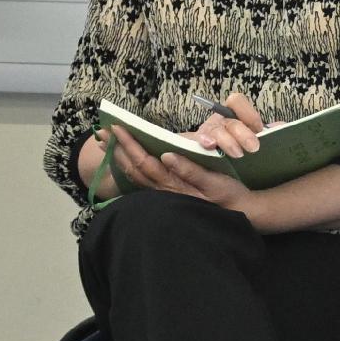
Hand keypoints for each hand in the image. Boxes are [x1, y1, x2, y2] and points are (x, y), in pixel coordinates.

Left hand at [104, 127, 250, 211]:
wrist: (238, 213)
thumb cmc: (228, 195)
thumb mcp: (215, 181)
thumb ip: (190, 170)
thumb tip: (167, 155)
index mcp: (173, 184)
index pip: (145, 161)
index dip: (130, 144)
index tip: (117, 127)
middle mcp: (163, 191)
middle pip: (133, 168)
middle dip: (117, 148)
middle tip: (101, 131)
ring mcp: (163, 195)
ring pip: (134, 175)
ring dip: (119, 157)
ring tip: (107, 143)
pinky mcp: (166, 196)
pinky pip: (140, 181)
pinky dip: (128, 168)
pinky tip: (124, 161)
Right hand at [190, 91, 268, 160]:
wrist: (219, 165)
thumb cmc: (241, 147)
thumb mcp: (255, 138)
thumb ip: (269, 132)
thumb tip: (282, 127)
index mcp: (233, 114)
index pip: (237, 101)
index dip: (249, 114)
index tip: (258, 129)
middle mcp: (219, 120)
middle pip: (230, 121)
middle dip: (243, 134)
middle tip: (254, 148)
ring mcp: (207, 132)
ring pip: (215, 132)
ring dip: (227, 142)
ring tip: (237, 154)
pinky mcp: (196, 145)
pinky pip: (198, 141)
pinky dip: (204, 142)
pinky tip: (210, 146)